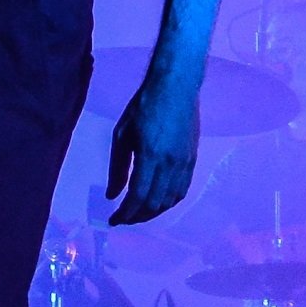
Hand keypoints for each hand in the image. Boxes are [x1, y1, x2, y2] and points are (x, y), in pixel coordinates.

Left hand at [105, 73, 201, 225]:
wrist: (176, 87)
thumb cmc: (144, 106)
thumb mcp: (122, 134)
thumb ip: (117, 167)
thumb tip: (112, 195)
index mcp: (150, 156)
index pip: (138, 196)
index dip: (126, 213)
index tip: (114, 220)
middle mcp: (171, 164)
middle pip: (155, 203)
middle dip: (138, 216)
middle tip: (124, 218)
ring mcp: (185, 163)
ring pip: (171, 200)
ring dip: (154, 211)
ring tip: (139, 212)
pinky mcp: (193, 159)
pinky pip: (182, 189)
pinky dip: (169, 201)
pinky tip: (158, 201)